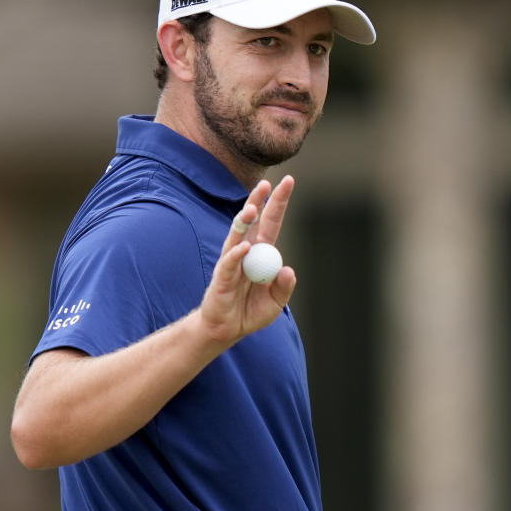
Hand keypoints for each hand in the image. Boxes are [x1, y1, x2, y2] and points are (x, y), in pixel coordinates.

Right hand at [199, 175, 296, 342]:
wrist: (228, 329)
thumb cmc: (251, 312)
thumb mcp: (276, 302)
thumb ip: (284, 287)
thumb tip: (288, 270)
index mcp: (262, 253)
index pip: (271, 222)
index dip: (278, 202)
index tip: (287, 181)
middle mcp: (247, 252)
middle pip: (253, 221)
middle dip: (258, 202)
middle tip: (266, 184)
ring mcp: (233, 261)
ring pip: (238, 236)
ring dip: (244, 222)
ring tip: (251, 209)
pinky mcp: (222, 276)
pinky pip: (229, 262)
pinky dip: (237, 255)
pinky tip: (244, 248)